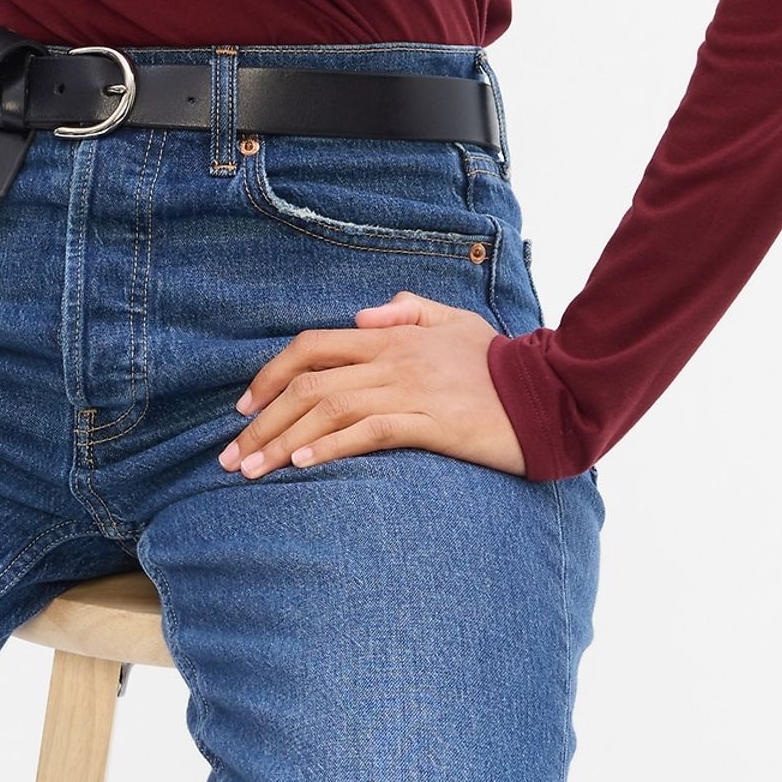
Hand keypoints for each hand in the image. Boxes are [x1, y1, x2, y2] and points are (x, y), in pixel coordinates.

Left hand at [217, 291, 527, 481]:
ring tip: (252, 471)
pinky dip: (331, 447)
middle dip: (263, 419)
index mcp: (391, 336)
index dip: (271, 374)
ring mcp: (410, 390)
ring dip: (283, 442)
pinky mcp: (431, 423)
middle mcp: (392, 359)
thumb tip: (360, 315)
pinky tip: (304, 466)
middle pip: (309, 382)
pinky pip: (369, 432)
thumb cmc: (499, 363)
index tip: (244, 407)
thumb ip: (405, 310)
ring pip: (329, 409)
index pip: (314, 346)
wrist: (549, 393)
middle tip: (232, 457)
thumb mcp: (452, 322)